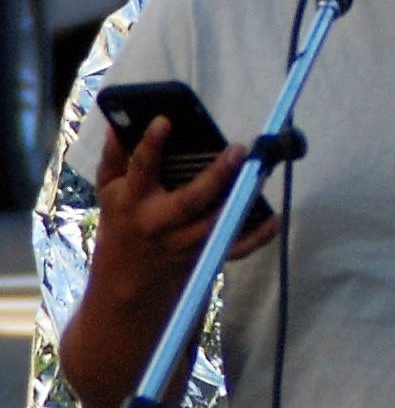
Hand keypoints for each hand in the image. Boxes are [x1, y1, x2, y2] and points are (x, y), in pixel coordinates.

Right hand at [96, 115, 277, 280]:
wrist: (126, 286)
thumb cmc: (119, 228)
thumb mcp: (108, 193)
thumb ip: (114, 158)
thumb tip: (117, 123)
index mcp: (132, 200)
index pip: (141, 169)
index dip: (152, 145)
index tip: (165, 120)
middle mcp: (160, 222)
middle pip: (190, 199)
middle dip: (216, 176)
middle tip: (238, 151)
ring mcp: (184, 242)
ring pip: (215, 223)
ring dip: (239, 200)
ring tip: (258, 173)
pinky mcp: (202, 257)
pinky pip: (234, 248)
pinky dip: (257, 237)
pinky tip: (274, 219)